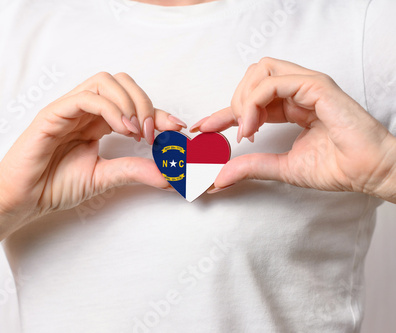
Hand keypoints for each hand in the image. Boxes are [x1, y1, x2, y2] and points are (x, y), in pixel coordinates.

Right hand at [0, 72, 185, 229]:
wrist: (23, 199)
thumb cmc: (56, 185)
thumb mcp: (104, 177)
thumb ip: (134, 170)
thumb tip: (170, 175)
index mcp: (97, 122)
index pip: (133, 104)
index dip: (159, 112)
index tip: (177, 129)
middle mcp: (85, 110)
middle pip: (122, 82)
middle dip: (145, 103)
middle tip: (154, 133)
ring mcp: (69, 109)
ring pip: (105, 81)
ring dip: (129, 102)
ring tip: (138, 132)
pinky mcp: (53, 113)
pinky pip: (85, 97)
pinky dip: (109, 108)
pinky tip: (122, 129)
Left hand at [191, 57, 395, 199]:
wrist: (368, 172)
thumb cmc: (336, 167)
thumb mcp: (281, 167)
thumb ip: (250, 167)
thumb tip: (218, 178)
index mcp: (290, 106)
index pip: (249, 101)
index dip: (222, 113)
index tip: (202, 128)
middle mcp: (297, 91)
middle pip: (251, 76)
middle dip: (234, 101)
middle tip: (235, 131)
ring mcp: (307, 85)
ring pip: (260, 71)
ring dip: (244, 99)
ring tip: (246, 129)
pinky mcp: (316, 86)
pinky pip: (274, 81)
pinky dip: (255, 101)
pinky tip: (253, 126)